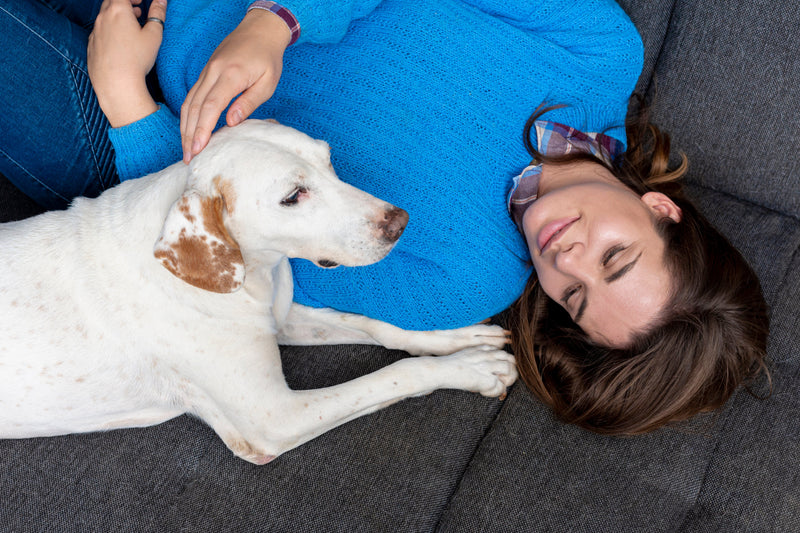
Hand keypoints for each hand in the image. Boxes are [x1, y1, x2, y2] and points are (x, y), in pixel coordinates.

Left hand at [88, 0, 165, 127]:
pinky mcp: (91, 46)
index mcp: (118, 11)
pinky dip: (109, 30)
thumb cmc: (136, 59)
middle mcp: (103, 18)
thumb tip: (161, 1)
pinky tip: (119, 42)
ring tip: (130, 26)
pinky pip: (99, 31)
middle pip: (111, 2)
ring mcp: (94, 32)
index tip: (141, 1)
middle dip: (124, 3)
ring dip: (117, 16)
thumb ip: (157, 15)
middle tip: (137, 11)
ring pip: (104, 16)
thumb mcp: (154, 36)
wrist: (116, 84)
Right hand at [180, 9, 290, 162]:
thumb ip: (249, 102)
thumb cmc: (268, 57)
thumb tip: (231, 122)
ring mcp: (206, 72)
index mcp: (230, 75)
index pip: (210, 106)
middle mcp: (213, 72)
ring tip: (186, 149)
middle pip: (194, 107)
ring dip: (185, 127)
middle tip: (189, 158)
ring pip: (189, 102)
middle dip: (189, 135)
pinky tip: (189, 130)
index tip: (198, 148)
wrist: (260, 29)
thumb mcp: (267, 82)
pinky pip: (192, 96)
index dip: (202, 129)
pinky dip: (188, 115)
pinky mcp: (205, 73)